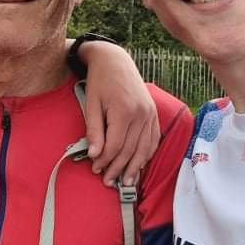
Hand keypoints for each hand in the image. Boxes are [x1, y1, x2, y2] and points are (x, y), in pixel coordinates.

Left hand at [82, 42, 159, 186]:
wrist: (115, 61)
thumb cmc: (99, 82)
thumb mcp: (91, 104)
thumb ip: (94, 130)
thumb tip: (94, 155)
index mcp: (124, 111)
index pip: (116, 146)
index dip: (105, 161)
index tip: (95, 170)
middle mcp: (141, 114)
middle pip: (130, 150)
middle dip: (118, 168)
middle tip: (108, 182)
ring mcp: (150, 114)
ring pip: (144, 148)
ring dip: (134, 167)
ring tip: (125, 182)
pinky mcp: (154, 113)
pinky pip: (153, 139)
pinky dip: (146, 155)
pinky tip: (139, 165)